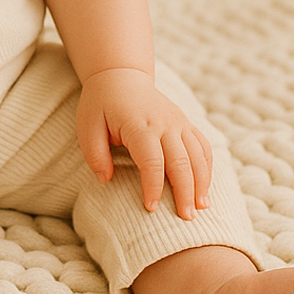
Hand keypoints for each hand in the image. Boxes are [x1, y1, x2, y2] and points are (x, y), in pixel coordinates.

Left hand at [76, 68, 211, 220]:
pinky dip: (207, 167)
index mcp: (138, 123)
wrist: (120, 75)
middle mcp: (163, 122)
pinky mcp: (185, 122)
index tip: (151, 208)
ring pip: (197, 154)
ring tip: (200, 208)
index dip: (153, 186)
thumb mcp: (87, 125)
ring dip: (201, 182)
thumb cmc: (100, 104)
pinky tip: (204, 188)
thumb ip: (94, 153)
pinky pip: (202, 145)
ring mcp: (177, 120)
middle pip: (180, 160)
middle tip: (186, 218)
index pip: (151, 160)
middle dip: (184, 191)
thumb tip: (106, 179)